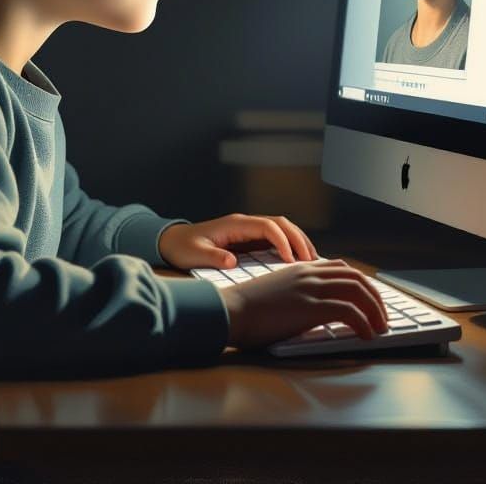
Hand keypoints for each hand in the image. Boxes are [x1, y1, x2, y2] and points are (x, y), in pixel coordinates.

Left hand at [158, 213, 319, 270]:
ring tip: (312, 260)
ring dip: (298, 241)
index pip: (267, 226)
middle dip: (298, 239)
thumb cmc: (182, 247)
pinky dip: (290, 246)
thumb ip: (213, 256)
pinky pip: (275, 238)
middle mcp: (245, 224)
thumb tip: (232, 261)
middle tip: (312, 260)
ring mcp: (248, 230)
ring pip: (281, 228)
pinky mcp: (249, 239)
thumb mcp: (195, 254)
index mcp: (235, 224)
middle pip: (280, 223)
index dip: (282, 241)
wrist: (172, 241)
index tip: (291, 260)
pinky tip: (298, 261)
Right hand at [221, 261, 388, 349]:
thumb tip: (312, 307)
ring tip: (380, 327)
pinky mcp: (309, 307)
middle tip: (382, 316)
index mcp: (300, 269)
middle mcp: (309, 274)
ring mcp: (310, 289)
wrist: (230, 311)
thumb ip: (296, 291)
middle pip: (355, 278)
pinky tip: (367, 336)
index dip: (361, 284)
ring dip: (374, 310)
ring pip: (357, 291)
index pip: (342, 268)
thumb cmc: (247, 308)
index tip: (369, 301)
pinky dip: (364, 323)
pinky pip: (348, 311)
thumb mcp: (275, 291)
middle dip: (374, 297)